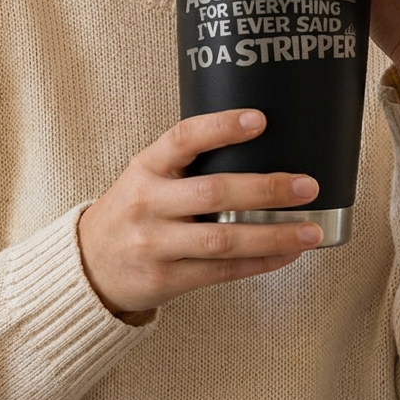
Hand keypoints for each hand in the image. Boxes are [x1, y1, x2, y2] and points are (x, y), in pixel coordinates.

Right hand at [77, 109, 322, 313]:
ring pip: (223, 241)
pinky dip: (260, 263)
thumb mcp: (147, 175)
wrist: (89, 265)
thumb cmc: (133, 210)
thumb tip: (257, 140)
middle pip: (213, 194)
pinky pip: (222, 272)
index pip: (182, 138)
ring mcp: (155, 245)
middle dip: (265, 189)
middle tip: (307, 185)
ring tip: (310, 230)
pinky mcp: (167, 280)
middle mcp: (148, 203)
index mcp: (145, 167)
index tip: (259, 119)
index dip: (220, 127)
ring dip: (273, 235)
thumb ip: (187, 162)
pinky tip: (288, 254)